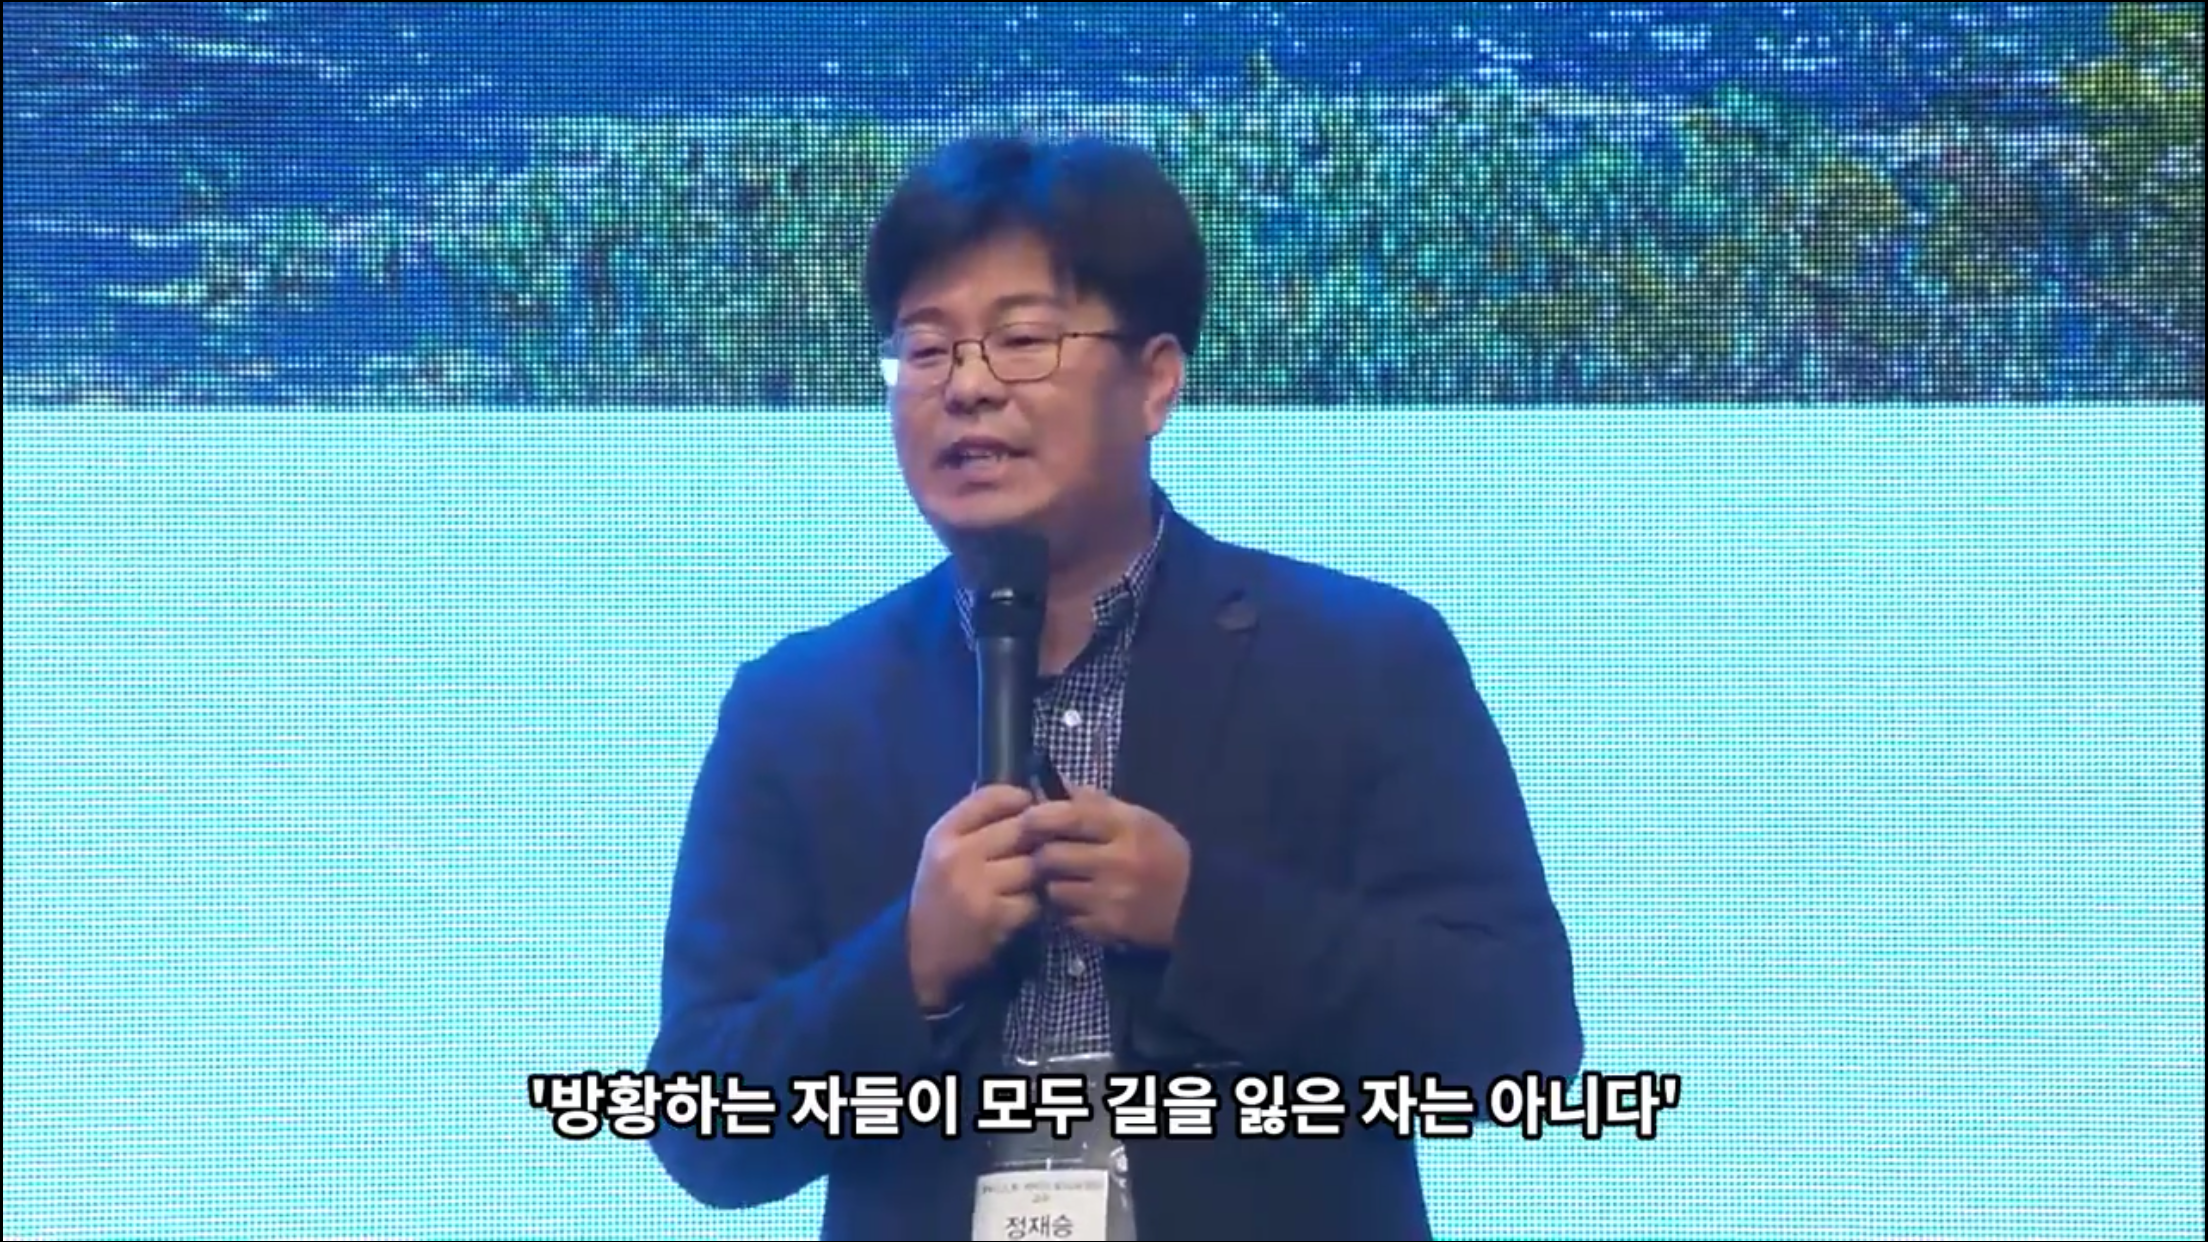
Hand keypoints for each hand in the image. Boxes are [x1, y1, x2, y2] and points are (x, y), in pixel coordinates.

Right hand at [906, 784, 1040, 1010]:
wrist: (919, 956)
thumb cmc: (938, 898)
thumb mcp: (942, 854)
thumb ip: (975, 825)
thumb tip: (1021, 794)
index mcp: (943, 835)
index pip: (991, 796)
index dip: (1019, 797)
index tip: (1030, 807)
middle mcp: (958, 856)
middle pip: (1022, 827)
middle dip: (1038, 838)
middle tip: (1044, 847)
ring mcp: (977, 887)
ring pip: (1033, 864)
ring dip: (1039, 875)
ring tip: (1031, 882)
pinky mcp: (995, 917)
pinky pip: (1034, 900)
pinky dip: (1033, 906)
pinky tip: (1021, 911)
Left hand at [1021, 786, 1190, 949]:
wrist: (1199, 905)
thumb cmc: (1165, 854)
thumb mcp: (1140, 819)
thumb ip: (1097, 804)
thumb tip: (1056, 789)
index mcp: (1128, 827)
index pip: (1071, 817)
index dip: (1041, 816)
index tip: (1028, 819)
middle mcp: (1118, 862)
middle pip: (1052, 856)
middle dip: (1042, 854)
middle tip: (1043, 854)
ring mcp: (1112, 899)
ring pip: (1055, 890)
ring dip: (1054, 885)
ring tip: (1065, 880)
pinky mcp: (1109, 929)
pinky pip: (1068, 918)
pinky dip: (1069, 911)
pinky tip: (1082, 903)